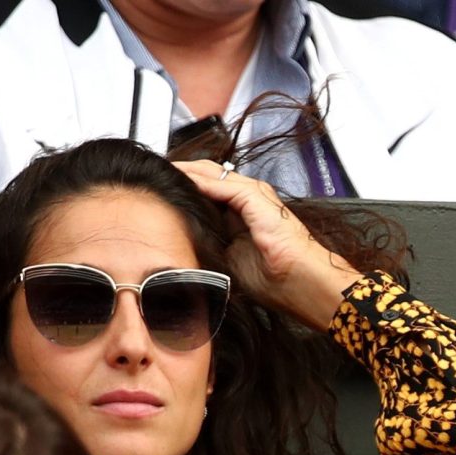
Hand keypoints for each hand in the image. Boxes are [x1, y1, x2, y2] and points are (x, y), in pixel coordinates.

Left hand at [174, 160, 362, 330]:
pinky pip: (223, 185)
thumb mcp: (232, 260)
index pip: (208, 189)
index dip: (184, 185)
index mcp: (243, 212)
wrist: (302, 283)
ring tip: (161, 170)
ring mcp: (255, 195)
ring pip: (212, 174)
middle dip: (180, 172)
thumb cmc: (275, 279)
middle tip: (153, 171)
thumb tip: (184, 242)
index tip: (158, 187)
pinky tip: (180, 180)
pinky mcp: (257, 199)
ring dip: (186, 172)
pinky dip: (200, 182)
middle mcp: (249, 198)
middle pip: (208, 175)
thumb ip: (212, 244)